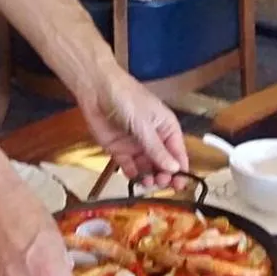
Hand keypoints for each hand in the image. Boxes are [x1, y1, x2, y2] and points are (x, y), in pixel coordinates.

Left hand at [76, 67, 187, 186]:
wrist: (96, 90)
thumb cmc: (126, 97)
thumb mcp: (144, 124)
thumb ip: (157, 148)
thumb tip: (174, 168)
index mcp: (167, 128)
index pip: (178, 153)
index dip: (180, 169)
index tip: (180, 185)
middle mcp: (154, 139)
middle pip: (163, 164)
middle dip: (164, 175)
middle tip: (160, 183)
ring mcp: (136, 145)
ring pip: (147, 168)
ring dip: (149, 178)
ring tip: (147, 183)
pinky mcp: (119, 149)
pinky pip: (129, 166)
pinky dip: (132, 174)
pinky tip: (134, 178)